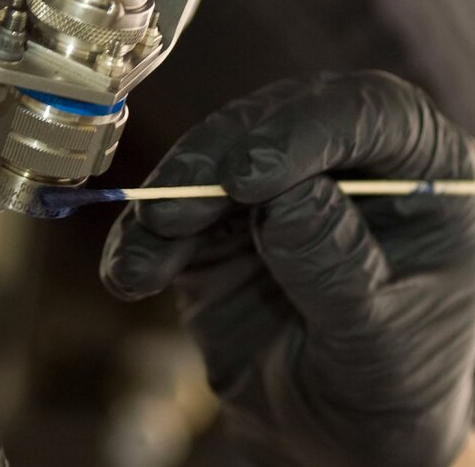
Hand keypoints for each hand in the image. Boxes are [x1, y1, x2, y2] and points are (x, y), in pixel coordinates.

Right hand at [102, 71, 474, 465]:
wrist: (326, 435)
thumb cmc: (382, 388)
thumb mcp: (377, 346)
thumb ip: (337, 270)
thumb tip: (286, 199)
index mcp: (419, 178)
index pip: (372, 114)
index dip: (306, 130)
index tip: (248, 178)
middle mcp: (344, 169)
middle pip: (273, 122)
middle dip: (212, 161)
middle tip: (172, 210)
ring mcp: (274, 194)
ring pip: (209, 160)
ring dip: (167, 201)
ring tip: (145, 259)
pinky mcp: (217, 226)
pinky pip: (171, 215)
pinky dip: (142, 240)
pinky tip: (129, 275)